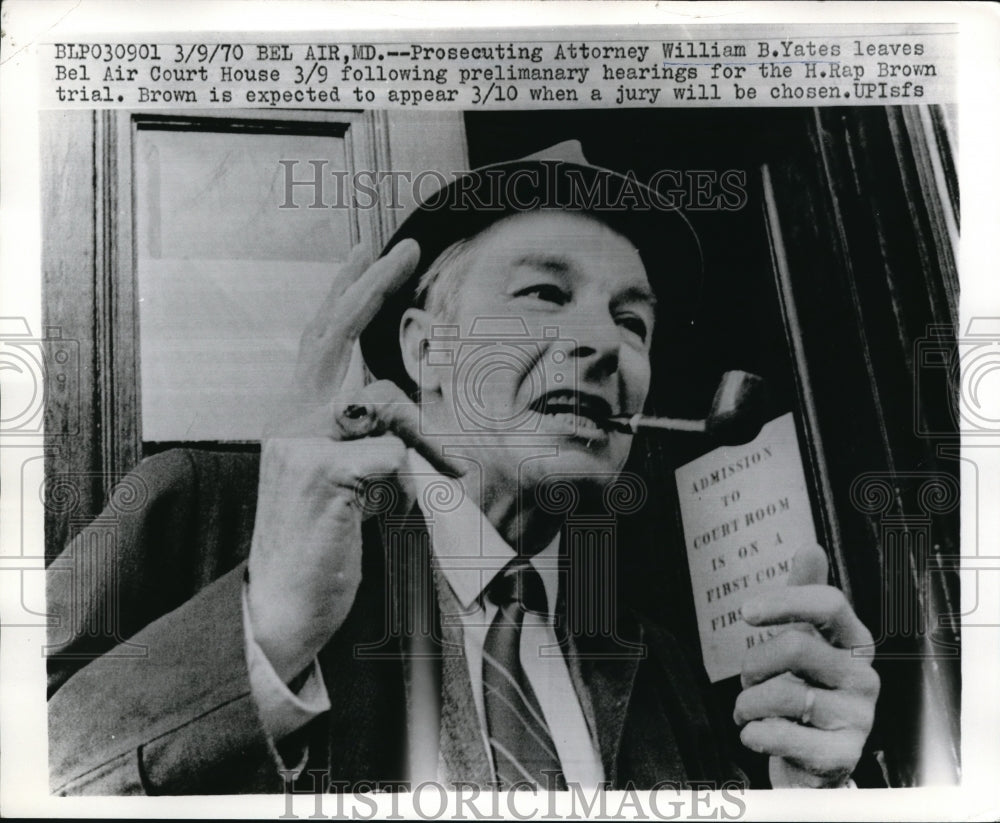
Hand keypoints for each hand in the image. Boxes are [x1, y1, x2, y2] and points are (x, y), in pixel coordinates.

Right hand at [246, 240, 458, 682]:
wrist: (281, 610)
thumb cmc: (316, 543)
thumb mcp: (338, 481)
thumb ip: (359, 441)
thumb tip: (400, 426)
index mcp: (296, 419)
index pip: (321, 340)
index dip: (346, 291)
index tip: (371, 248)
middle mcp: (291, 423)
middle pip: (330, 336)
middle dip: (367, 284)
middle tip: (402, 246)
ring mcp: (302, 448)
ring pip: (379, 402)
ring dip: (426, 437)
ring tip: (451, 472)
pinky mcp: (324, 480)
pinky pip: (390, 456)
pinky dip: (412, 479)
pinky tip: (398, 508)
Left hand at [734, 544, 879, 787]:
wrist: (813, 758)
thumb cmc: (807, 686)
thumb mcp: (807, 639)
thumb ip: (805, 595)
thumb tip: (810, 548)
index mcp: (855, 642)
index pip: (830, 603)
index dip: (785, 601)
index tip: (746, 612)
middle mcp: (864, 677)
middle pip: (795, 646)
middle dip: (754, 662)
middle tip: (747, 679)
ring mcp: (858, 718)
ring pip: (783, 693)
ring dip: (747, 702)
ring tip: (748, 711)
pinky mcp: (841, 756)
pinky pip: (780, 735)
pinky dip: (753, 734)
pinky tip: (755, 734)